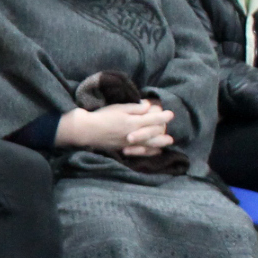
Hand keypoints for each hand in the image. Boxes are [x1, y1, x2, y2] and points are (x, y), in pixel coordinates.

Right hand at [56, 101, 173, 156]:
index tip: (171, 114)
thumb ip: (135, 108)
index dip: (163, 116)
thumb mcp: (118, 108)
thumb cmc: (102, 116)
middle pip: (154, 132)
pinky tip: (155, 150)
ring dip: (161, 141)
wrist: (87, 130)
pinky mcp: (124, 148)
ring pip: (150, 143)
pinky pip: (141, 151)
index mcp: (134, 122)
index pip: (153, 119)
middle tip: (168, 124)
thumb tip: (148, 106)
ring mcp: (130, 143)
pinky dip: (150, 151)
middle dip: (163, 127)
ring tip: (169, 140)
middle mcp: (135, 134)